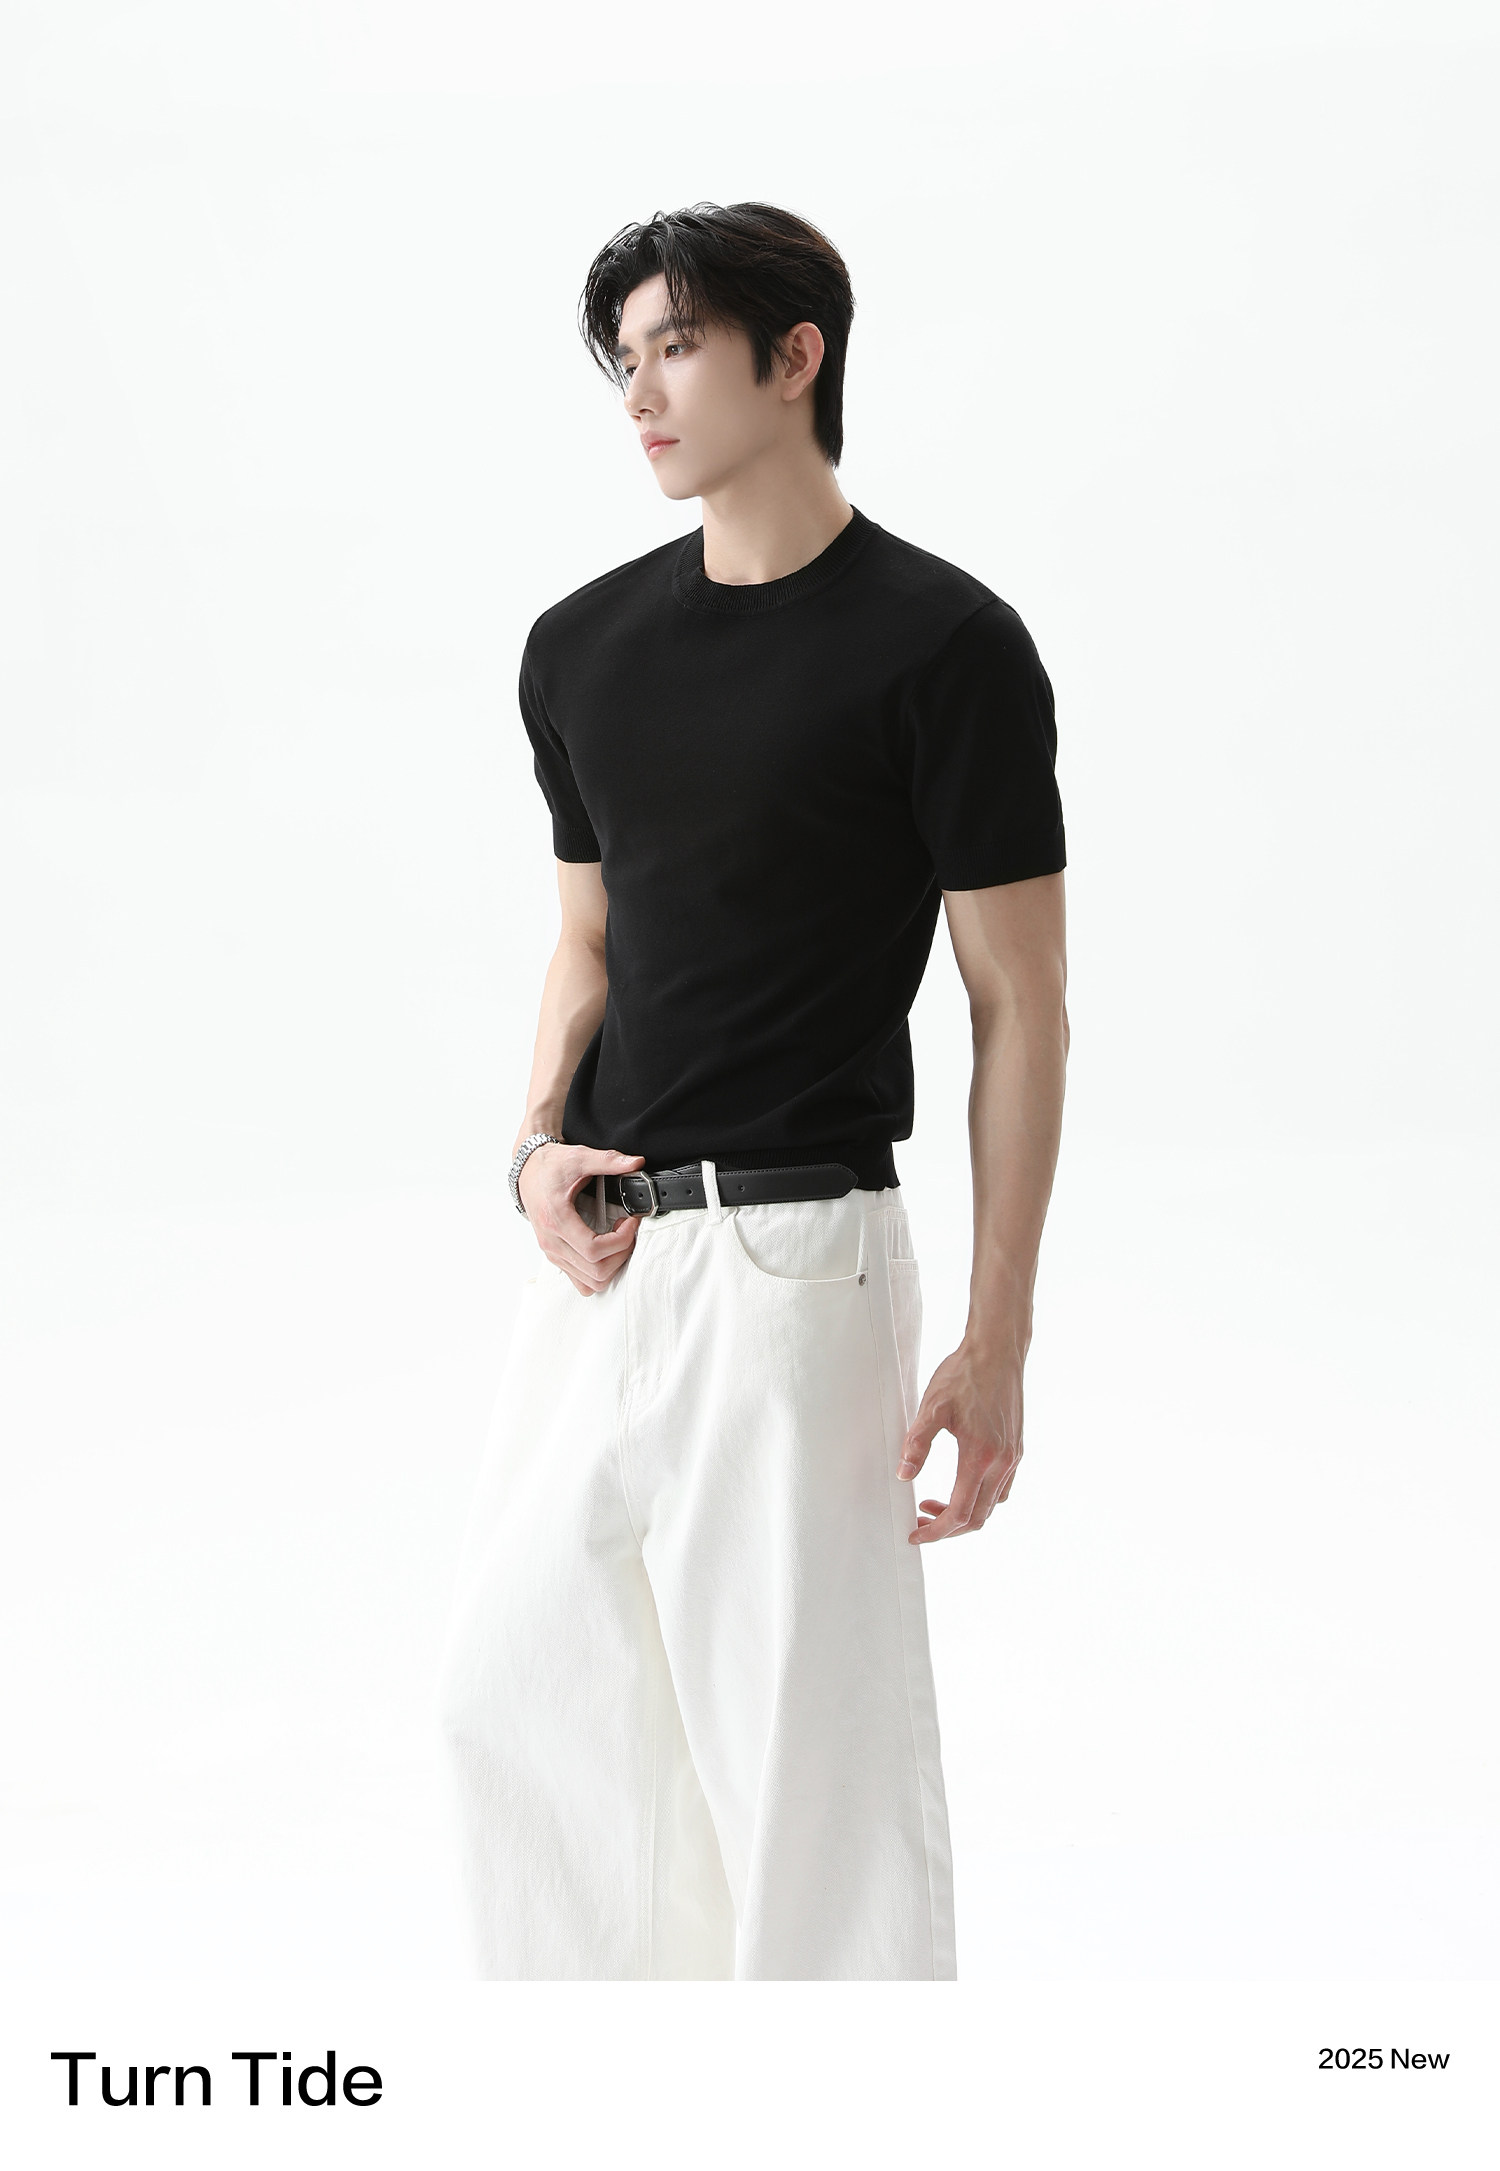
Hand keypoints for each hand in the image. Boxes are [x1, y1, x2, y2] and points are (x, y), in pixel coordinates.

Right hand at [518, 1142, 645, 1295]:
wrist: (528, 1171)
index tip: (631, 1222)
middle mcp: (552, 1242)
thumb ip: (608, 1160)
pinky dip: (598, 1273)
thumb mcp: (579, 1157)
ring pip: (591, 1282)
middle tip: (627, 1230)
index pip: (594, 1250)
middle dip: (621, 1253)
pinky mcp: (555, 1256)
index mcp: (556, 1220)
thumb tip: (635, 1162)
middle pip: (596, 1271)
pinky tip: (605, 1251)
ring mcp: (552, 1252)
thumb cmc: (549, 1167)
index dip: (621, 1240)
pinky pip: (581, 1282)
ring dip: (612, 1265)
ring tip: (617, 1240)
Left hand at [896, 1338, 1023, 1540]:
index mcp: (980, 1457)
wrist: (998, 1349)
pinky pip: (1001, 1488)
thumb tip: (903, 1475)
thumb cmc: (964, 1374)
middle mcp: (1002, 1463)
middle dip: (947, 1528)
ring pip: (991, 1505)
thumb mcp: (932, 1407)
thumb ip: (917, 1444)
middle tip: (920, 1520)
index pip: (960, 1512)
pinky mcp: (1016, 1448)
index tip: (915, 1533)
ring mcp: (1013, 1456)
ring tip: (932, 1501)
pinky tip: (961, 1483)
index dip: (936, 1531)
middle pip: (978, 1517)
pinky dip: (980, 1498)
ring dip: (963, 1513)